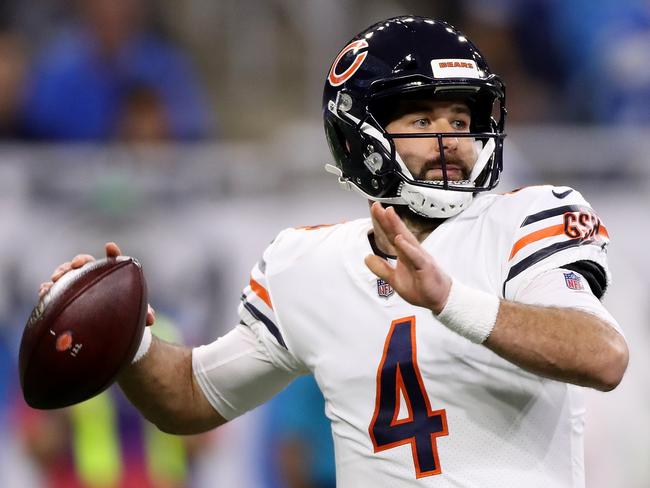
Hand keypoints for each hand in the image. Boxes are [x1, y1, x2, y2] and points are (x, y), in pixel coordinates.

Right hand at [38, 242, 154, 325]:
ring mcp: (80, 285)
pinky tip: (43, 291)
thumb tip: (151, 319)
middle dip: (80, 260)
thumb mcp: (137, 316)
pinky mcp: (67, 296)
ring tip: (54, 279)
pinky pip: (56, 289)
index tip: (110, 247)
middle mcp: (96, 278)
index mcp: (114, 277)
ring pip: (69, 273)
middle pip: (87, 263)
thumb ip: (144, 314)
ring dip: (61, 272)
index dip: (113, 253)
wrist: (111, 328)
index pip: (114, 262)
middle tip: (75, 265)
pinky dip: (49, 288)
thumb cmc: (127, 316)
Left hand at [365, 203, 451, 313]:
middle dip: (387, 218)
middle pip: (398, 231)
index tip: (375, 208)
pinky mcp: (425, 267)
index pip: (391, 234)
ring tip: (388, 214)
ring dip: (397, 226)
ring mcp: (419, 258)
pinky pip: (416, 257)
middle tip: (377, 205)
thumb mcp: (395, 279)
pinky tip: (400, 240)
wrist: (439, 298)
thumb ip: (381, 268)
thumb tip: (367, 258)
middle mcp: (412, 251)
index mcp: (404, 253)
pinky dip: (408, 248)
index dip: (383, 222)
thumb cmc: (420, 287)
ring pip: (407, 239)